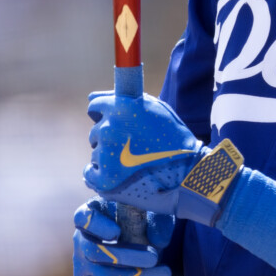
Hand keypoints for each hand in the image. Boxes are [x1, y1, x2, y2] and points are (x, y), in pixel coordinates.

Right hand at [73, 198, 175, 275]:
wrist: (142, 244)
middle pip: (96, 251)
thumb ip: (158, 222)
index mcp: (92, 213)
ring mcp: (82, 265)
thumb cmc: (145, 220)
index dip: (96, 226)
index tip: (117, 232)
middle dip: (127, 257)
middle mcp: (82, 239)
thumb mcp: (152, 214)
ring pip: (105, 275)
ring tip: (164, 274)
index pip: (83, 218)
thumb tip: (161, 242)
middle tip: (154, 257)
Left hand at [84, 90, 242, 224]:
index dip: (105, 114)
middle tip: (131, 146)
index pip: (94, 107)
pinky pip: (90, 173)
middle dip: (110, 137)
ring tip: (132, 162)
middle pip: (96, 131)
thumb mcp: (154, 108)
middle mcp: (108, 128)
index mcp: (119, 108)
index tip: (115, 123)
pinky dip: (100, 175)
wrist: (186, 171)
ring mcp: (104, 154)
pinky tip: (117, 174)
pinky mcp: (104, 178)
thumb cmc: (173, 136)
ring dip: (108, 156)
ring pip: (96, 152)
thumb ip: (123, 99)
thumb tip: (90, 97)